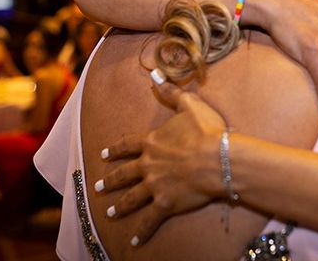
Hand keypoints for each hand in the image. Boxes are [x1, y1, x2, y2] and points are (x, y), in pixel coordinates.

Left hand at [96, 73, 225, 244]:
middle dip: (112, 180)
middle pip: (125, 173)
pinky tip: (134, 242)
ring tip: (110, 212)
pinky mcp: (166, 203)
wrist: (218, 157)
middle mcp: (148, 164)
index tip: (104, 154)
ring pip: (132, 198)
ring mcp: (155, 185)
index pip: (129, 145)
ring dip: (121, 205)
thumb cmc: (207, 131)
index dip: (116, 149)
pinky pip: (150, 220)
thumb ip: (171, 91)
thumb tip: (156, 74)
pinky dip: (142, 232)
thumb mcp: (190, 105)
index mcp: (152, 142)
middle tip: (99, 187)